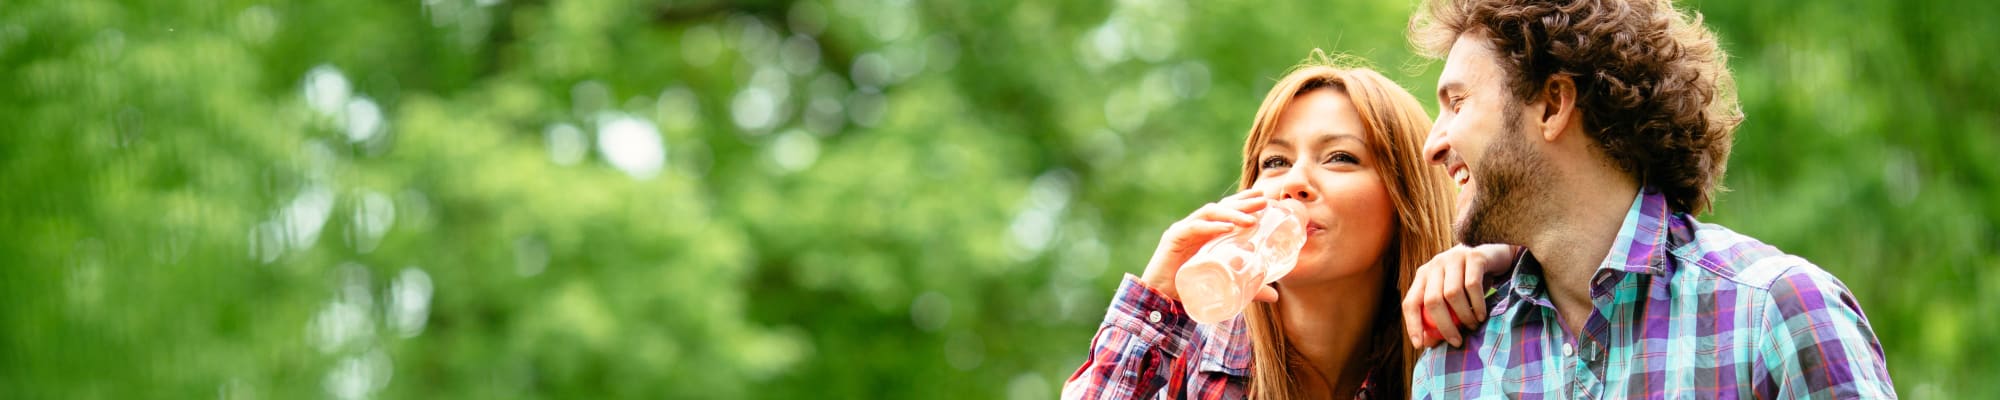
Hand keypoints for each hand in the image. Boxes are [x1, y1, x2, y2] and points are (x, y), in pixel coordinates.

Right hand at [1138, 188, 1280, 303]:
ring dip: (1231, 213)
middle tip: (1264, 201)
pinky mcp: (1173, 238)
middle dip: (1242, 202)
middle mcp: (1195, 227)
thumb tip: (1275, 296)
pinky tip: (1228, 228)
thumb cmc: (1190, 289)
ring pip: (1209, 213)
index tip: (1264, 197)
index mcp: (1206, 233)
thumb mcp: (1225, 285)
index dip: (1243, 201)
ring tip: (1251, 219)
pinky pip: (1194, 227)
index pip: (1226, 210)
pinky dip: (1212, 226)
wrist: (1161, 299)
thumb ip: (1248, 289)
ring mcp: (1184, 231)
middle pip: (1221, 207)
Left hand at [1401, 244, 1518, 347]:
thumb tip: (1428, 344)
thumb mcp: (1452, 300)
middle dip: (1444, 326)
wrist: (1496, 256)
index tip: (1419, 345)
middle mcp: (1435, 265)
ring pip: (1452, 294)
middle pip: (1432, 300)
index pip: (1410, 302)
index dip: (1412, 324)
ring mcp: (1454, 258)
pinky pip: (1472, 285)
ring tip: (1472, 326)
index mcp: (1423, 275)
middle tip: (1456, 341)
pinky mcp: (1474, 256)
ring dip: (1464, 316)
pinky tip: (1481, 315)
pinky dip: (1477, 305)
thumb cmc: (1469, 283)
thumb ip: (1439, 318)